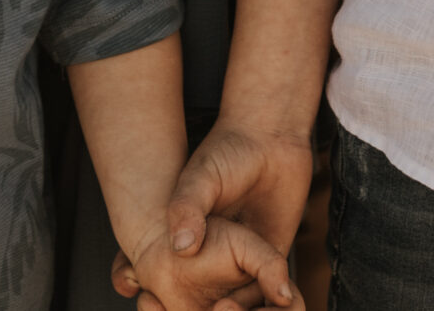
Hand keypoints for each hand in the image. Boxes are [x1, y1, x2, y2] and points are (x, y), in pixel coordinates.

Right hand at [111, 121, 313, 308]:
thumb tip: (180, 249)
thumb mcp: (202, 176)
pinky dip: (271, 302)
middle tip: (214, 306)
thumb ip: (188, 207)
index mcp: (187, 243)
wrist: (272, 140)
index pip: (170, 285)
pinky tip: (269, 295)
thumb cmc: (229, 152)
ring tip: (228, 304)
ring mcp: (243, 260)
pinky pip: (271, 293)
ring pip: (239, 303)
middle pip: (204, 301)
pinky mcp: (272, 257)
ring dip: (238, 310)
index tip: (161, 302)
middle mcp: (213, 257)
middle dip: (203, 310)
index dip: (165, 302)